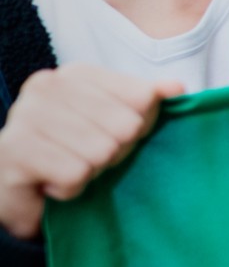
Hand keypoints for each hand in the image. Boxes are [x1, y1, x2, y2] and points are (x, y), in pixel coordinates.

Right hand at [0, 65, 178, 239]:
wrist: (18, 192)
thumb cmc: (72, 153)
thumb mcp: (115, 121)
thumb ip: (145, 101)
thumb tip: (175, 88)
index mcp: (76, 74)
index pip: (143, 98)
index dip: (138, 127)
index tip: (110, 135)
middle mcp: (46, 86)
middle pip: (126, 127)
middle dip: (114, 153)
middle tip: (86, 158)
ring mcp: (25, 116)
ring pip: (101, 152)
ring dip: (91, 172)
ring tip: (68, 167)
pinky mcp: (15, 152)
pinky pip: (75, 175)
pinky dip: (70, 189)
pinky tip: (50, 183)